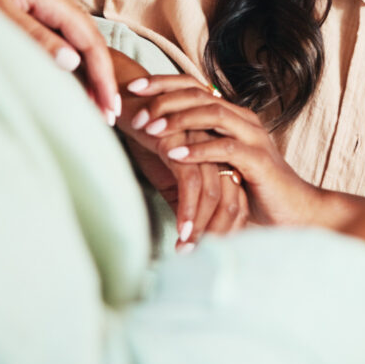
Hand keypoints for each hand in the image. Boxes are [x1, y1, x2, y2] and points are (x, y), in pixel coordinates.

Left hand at [0, 0, 118, 121]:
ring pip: (75, 38)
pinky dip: (68, 59)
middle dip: (101, 78)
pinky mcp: (29, 3)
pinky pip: (58, 34)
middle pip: (88, 40)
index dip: (103, 76)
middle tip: (107, 116)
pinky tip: (67, 78)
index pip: (90, 41)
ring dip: (86, 71)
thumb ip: (32, 36)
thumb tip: (71, 62)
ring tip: (93, 104)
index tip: (109, 107)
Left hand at [125, 75, 359, 228]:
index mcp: (232, 115)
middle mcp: (243, 119)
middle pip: (199, 93)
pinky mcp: (259, 160)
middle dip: (163, 98)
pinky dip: (198, 150)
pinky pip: (226, 148)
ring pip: (213, 113)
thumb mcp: (218, 164)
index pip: (193, 86)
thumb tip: (155, 138)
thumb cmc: (252, 190)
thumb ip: (196, 146)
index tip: (132, 88)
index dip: (162, 83)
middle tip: (135, 110)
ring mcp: (253, 137)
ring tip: (150, 129)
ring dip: (179, 119)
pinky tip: (173, 155)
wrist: (293, 211)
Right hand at [125, 126, 249, 250]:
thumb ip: (183, 194)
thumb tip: (190, 228)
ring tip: (188, 251)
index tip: (215, 253)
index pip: (236, 201)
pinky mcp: (182, 144)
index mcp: (221, 157)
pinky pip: (191, 183)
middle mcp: (218, 151)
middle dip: (219, 234)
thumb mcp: (169, 172)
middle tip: (203, 259)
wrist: (128, 105)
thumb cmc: (148, 137)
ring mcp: (203, 146)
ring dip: (202, 227)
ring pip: (214, 195)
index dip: (227, 229)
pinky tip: (181, 231)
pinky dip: (188, 210)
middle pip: (232, 201)